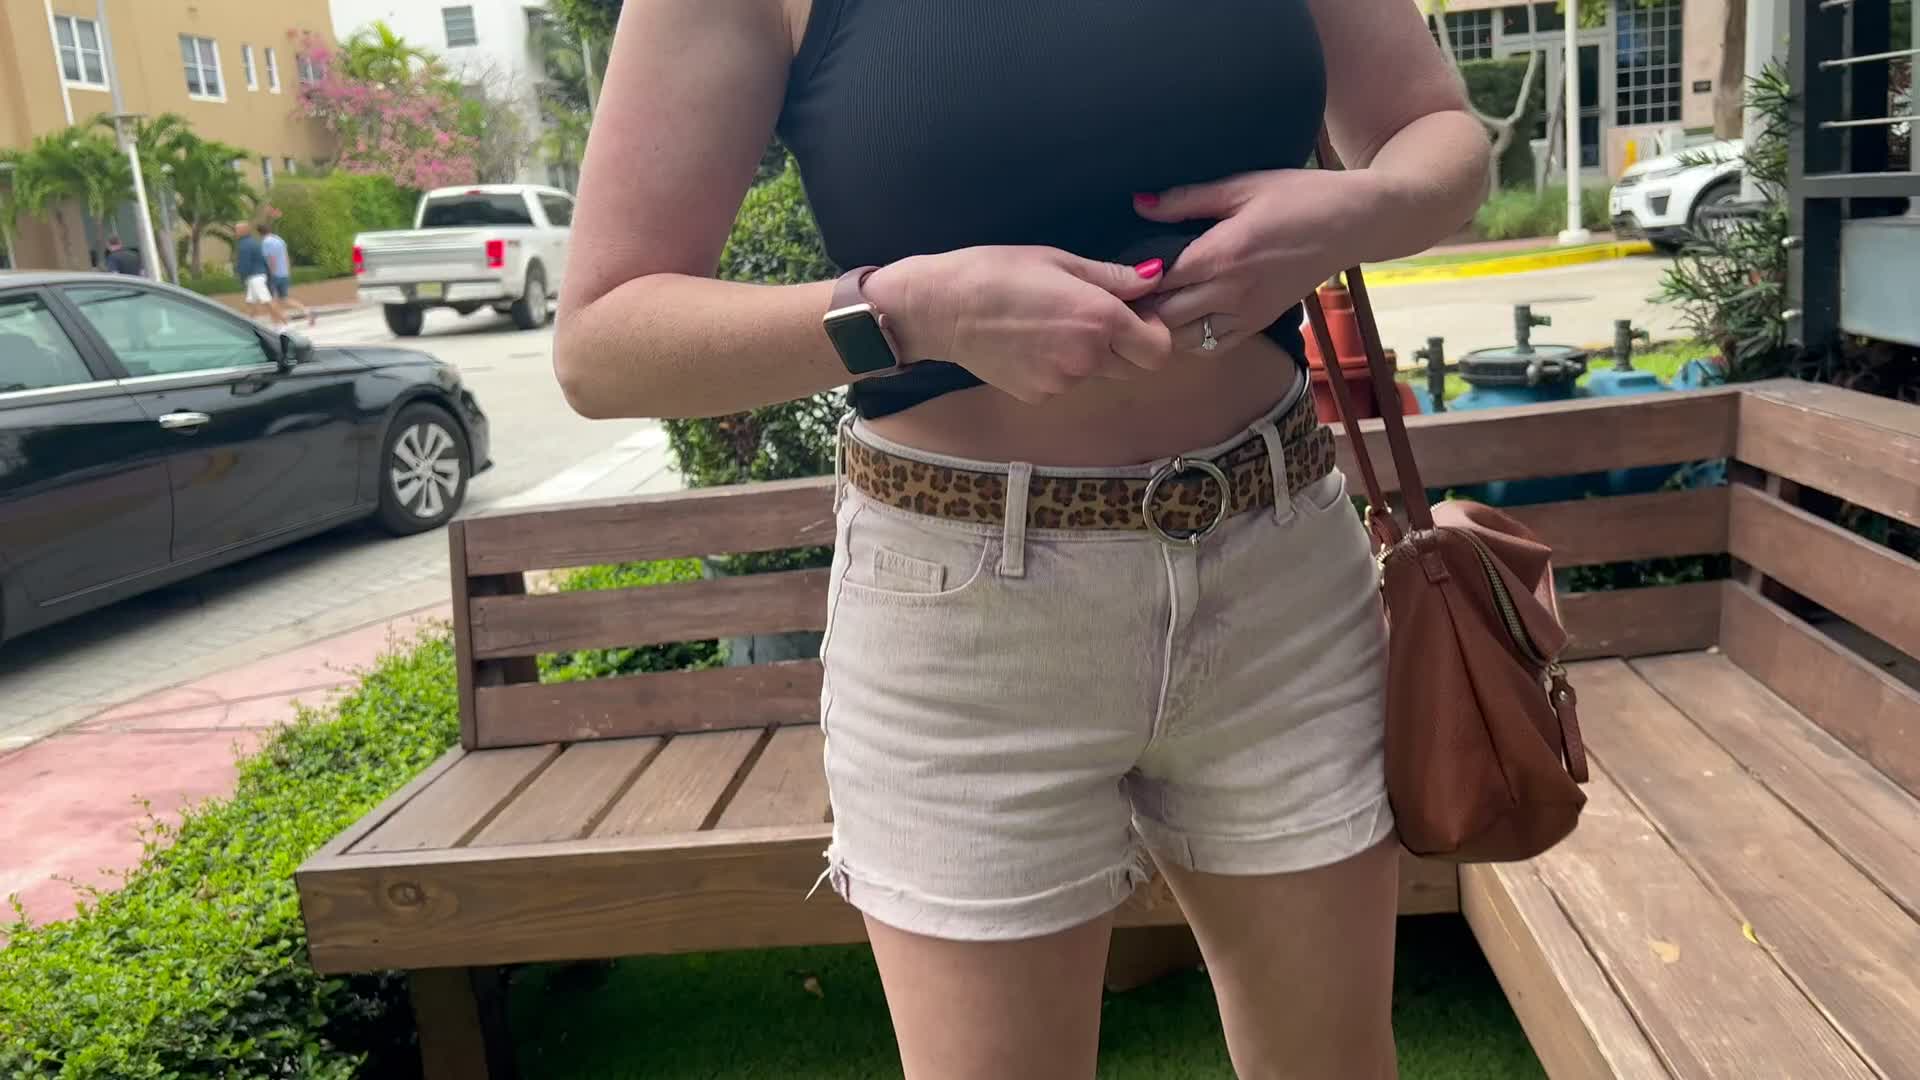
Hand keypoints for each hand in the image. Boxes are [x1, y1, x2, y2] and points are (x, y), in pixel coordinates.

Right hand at [863, 247, 1174, 404]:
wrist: (941, 309)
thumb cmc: (998, 272)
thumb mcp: (1059, 261)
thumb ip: (1112, 277)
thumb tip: (1153, 279)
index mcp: (1100, 320)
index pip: (1159, 349)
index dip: (1154, 332)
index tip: (1136, 314)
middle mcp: (1087, 359)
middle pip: (1134, 366)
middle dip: (1126, 345)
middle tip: (1094, 317)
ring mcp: (1062, 383)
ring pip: (1097, 374)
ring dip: (1091, 356)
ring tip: (1052, 326)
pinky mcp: (1038, 396)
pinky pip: (1065, 383)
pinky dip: (1058, 367)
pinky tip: (1030, 343)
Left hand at [1131, 168, 1372, 354]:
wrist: (1351, 222)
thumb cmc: (1296, 197)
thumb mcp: (1241, 186)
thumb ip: (1186, 200)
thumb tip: (1140, 204)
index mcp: (1221, 254)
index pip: (1158, 281)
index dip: (1133, 280)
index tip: (1118, 273)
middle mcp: (1231, 291)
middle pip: (1165, 317)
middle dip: (1142, 308)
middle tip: (1127, 293)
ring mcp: (1246, 313)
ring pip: (1185, 339)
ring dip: (1164, 327)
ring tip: (1151, 307)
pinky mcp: (1259, 323)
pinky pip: (1213, 347)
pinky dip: (1191, 339)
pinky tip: (1184, 317)